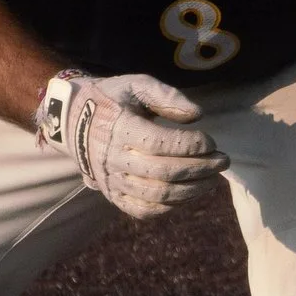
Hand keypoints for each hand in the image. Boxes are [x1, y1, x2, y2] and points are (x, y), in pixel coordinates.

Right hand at [37, 68, 225, 219]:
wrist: (73, 120)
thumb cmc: (112, 99)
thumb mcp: (136, 84)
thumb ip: (167, 96)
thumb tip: (198, 114)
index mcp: (118, 128)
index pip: (160, 144)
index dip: (191, 145)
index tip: (211, 141)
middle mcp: (113, 158)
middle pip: (163, 173)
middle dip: (200, 169)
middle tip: (223, 161)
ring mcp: (112, 180)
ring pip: (156, 196)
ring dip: (191, 191)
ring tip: (212, 180)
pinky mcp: (113, 195)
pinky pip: (143, 211)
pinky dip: (170, 208)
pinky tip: (189, 195)